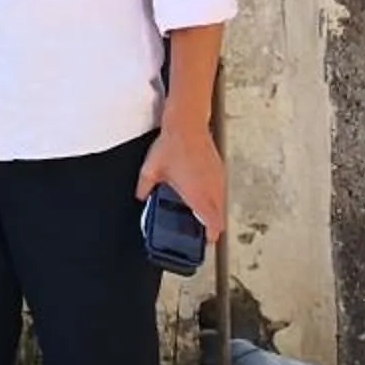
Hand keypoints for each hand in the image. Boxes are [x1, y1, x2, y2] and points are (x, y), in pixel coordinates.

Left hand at [138, 119, 226, 241]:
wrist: (187, 123)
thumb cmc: (172, 145)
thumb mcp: (151, 170)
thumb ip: (144, 188)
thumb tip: (141, 196)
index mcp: (198, 194)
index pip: (213, 223)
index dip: (211, 235)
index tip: (205, 241)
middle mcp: (212, 188)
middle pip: (220, 217)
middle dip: (212, 226)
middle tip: (201, 229)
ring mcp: (218, 178)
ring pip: (222, 203)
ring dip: (214, 210)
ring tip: (200, 211)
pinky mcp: (220, 169)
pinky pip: (221, 189)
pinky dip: (214, 196)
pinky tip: (201, 192)